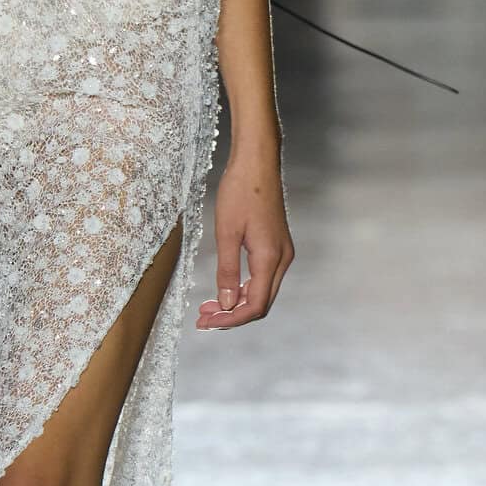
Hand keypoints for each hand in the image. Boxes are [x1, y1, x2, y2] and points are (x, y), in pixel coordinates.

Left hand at [195, 152, 293, 330]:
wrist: (257, 162)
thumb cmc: (240, 191)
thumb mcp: (226, 233)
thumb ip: (227, 271)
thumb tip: (227, 303)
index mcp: (270, 257)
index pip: (256, 305)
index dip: (231, 319)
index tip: (206, 323)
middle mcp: (282, 259)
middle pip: (261, 303)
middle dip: (232, 315)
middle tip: (203, 318)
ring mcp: (282, 252)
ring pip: (263, 292)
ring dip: (238, 303)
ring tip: (209, 307)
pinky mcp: (277, 245)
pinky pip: (263, 277)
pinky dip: (245, 289)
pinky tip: (226, 288)